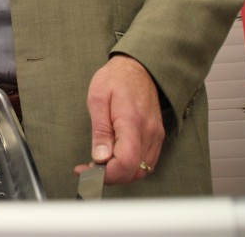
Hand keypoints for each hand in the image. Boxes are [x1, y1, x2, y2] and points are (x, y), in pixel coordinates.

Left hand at [73, 54, 164, 184]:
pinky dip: (130, 168)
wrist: (137, 67)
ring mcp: (155, 135)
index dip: (105, 173)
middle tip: (88, 169)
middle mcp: (149, 132)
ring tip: (99, 166)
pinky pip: (146, 162)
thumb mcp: (98, 99)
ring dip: (120, 174)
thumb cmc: (115, 79)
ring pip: (141, 171)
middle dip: (109, 177)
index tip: (87, 171)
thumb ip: (100, 131)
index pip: (125, 162)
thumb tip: (100, 157)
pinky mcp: (156, 136)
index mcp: (132, 121)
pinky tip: (114, 160)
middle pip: (133, 171)